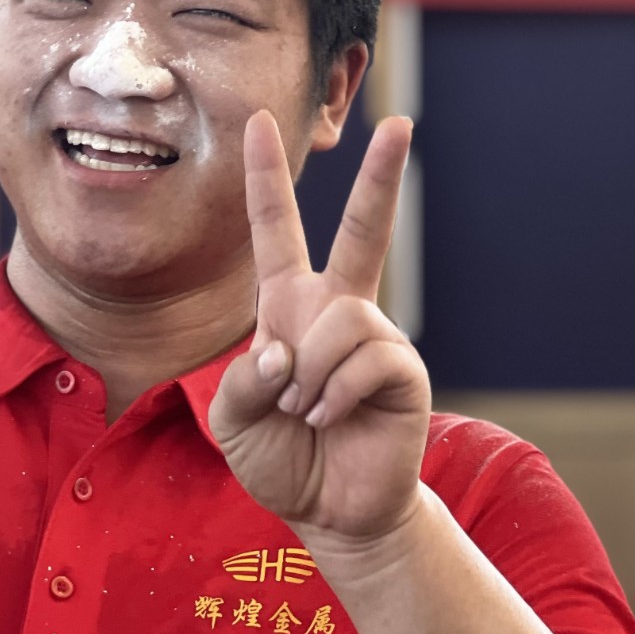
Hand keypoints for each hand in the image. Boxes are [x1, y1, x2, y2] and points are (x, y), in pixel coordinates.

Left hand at [209, 110, 430, 544]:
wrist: (329, 512)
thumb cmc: (280, 459)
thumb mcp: (231, 420)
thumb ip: (243, 380)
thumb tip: (287, 351)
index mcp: (288, 307)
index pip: (276, 232)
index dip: (265, 179)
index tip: (258, 122)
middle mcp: (336, 310)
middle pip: (362, 232)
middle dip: (382, 178)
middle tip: (402, 124)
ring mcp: (375, 337)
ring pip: (342, 321)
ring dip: (309, 376)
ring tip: (306, 413)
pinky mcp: (403, 371)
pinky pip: (366, 360)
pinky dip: (334, 396)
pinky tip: (331, 419)